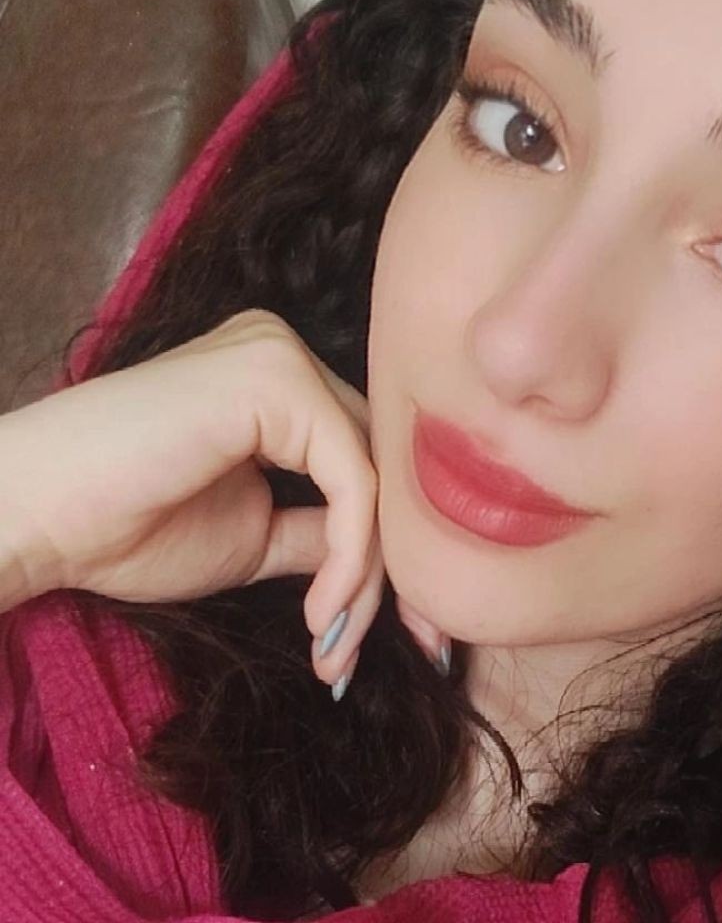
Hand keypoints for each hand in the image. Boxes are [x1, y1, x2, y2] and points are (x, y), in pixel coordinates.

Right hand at [0, 309, 390, 690]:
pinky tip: (318, 614)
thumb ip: (325, 532)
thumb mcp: (255, 535)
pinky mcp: (277, 381)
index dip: (386, 547)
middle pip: (378, 465)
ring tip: (333, 645)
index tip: (396, 631)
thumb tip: (395, 565)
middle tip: (404, 648)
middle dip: (393, 565)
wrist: (30, 519)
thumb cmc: (122, 527)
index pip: (363, 460)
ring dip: (367, 576)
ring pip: (373, 477)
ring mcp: (282, 358)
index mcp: (279, 380)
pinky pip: (351, 481)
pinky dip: (350, 556)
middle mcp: (286, 353)